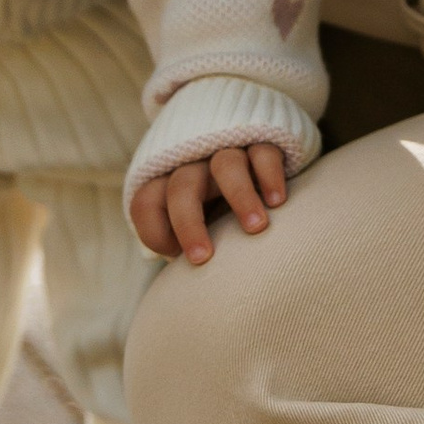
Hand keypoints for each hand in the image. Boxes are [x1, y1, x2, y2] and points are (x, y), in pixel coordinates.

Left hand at [132, 141, 293, 269]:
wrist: (241, 137)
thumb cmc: (212, 198)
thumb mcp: (191, 214)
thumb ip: (180, 239)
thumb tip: (178, 286)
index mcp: (167, 181)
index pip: (145, 203)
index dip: (154, 232)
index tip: (175, 257)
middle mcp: (193, 162)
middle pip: (181, 189)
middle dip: (189, 225)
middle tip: (204, 258)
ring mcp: (227, 148)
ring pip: (226, 166)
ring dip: (240, 198)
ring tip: (256, 228)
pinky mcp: (261, 139)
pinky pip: (263, 151)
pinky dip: (269, 176)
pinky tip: (278, 202)